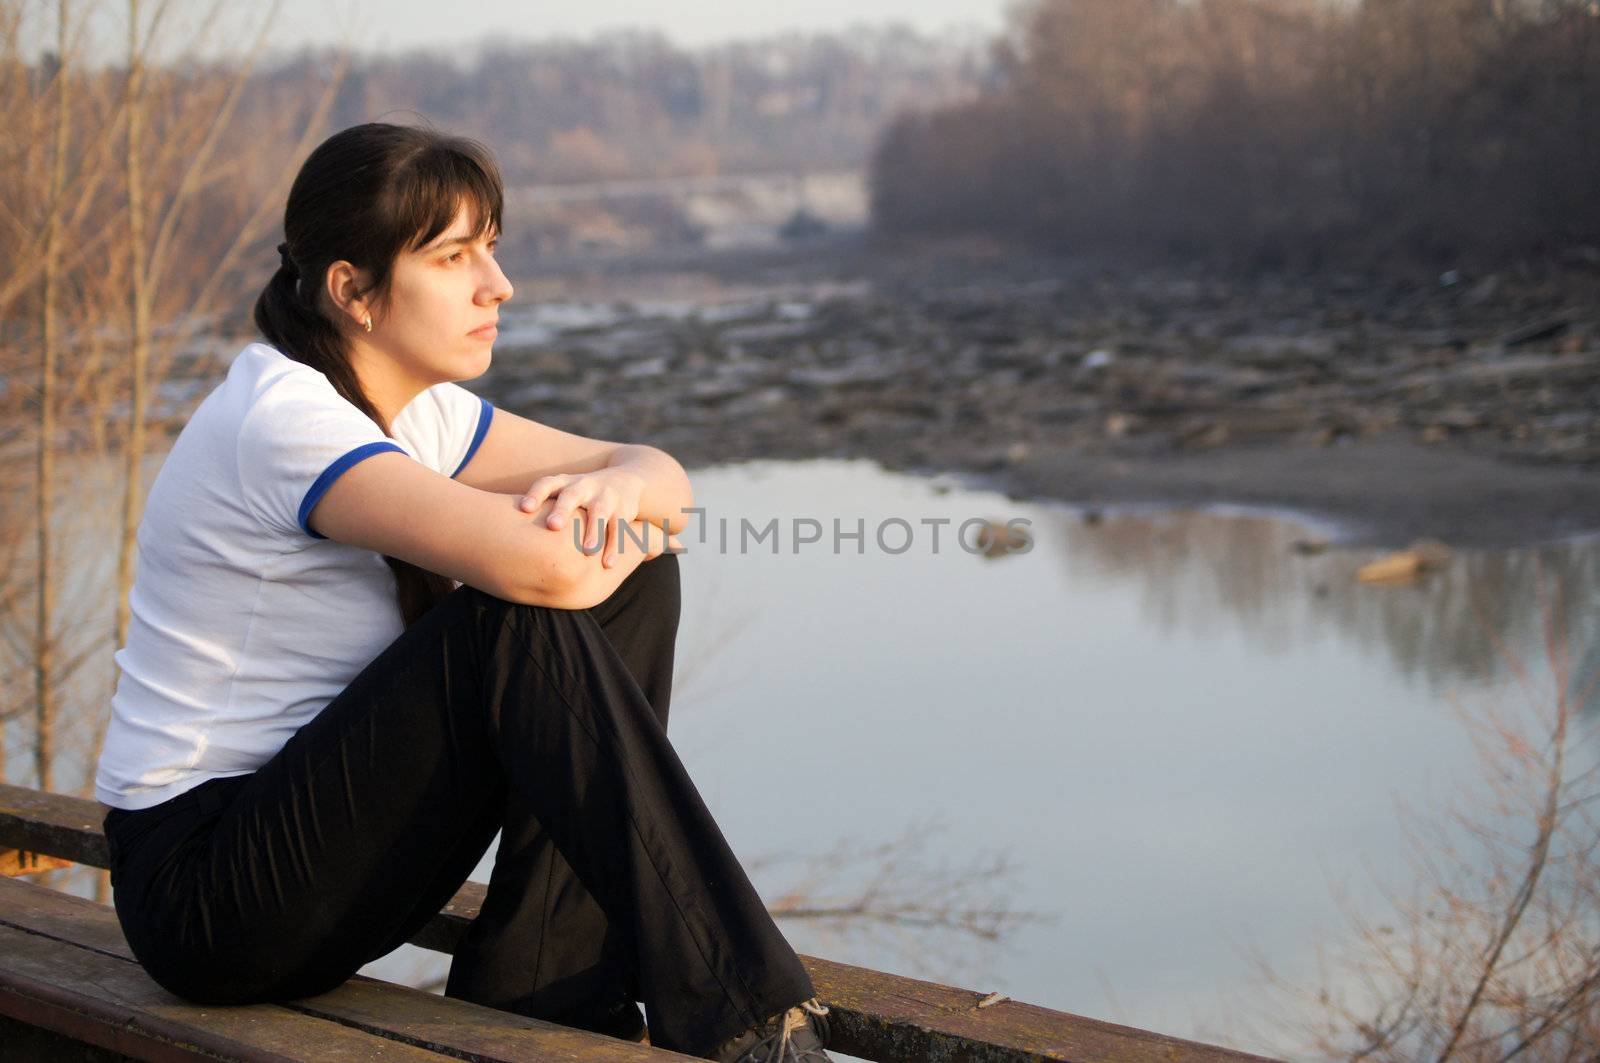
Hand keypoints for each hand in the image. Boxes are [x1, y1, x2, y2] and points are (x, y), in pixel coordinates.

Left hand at [519, 469, 644, 567]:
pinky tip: (608, 564)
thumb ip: (541, 508)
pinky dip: (614, 547)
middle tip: (553, 525)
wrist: (626, 480)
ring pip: (599, 513)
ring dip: (593, 531)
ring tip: (587, 551)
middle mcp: (584, 486)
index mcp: (564, 483)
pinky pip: (619, 529)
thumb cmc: (581, 495)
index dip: (535, 494)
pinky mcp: (623, 510)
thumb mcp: (562, 493)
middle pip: (571, 496)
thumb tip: (503, 536)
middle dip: (562, 510)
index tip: (524, 508)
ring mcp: (605, 497)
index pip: (546, 484)